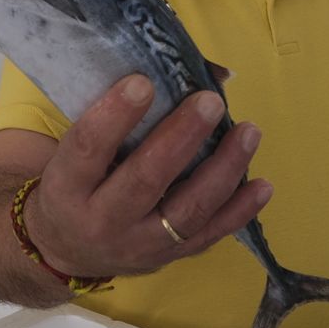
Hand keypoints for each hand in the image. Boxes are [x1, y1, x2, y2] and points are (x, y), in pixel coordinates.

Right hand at [23, 74, 270, 278]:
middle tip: (210, 102)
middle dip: (182, 138)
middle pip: (145, 180)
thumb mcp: (72, 149)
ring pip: (186, 211)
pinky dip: (239, 211)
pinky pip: (209, 236)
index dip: (116, 115)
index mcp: (66, 187)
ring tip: (248, 131)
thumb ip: (112, 113)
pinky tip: (263, 185)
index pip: (89, 148)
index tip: (144, 80)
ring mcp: (138, 246)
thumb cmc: (73, 181)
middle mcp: (100, 221)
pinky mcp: (168, 258)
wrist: (65, 248)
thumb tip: (178, 69)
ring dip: (223, 169)